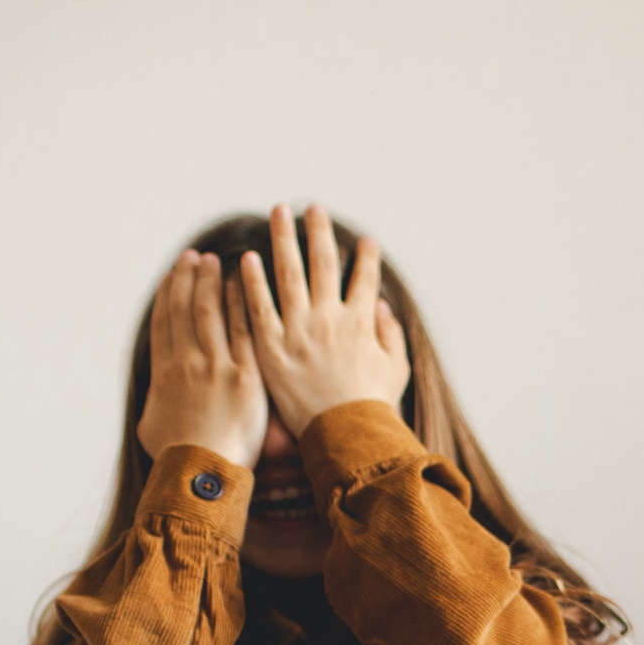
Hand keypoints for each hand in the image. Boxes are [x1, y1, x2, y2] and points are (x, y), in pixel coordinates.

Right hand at [135, 250, 267, 468]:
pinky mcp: (245, 376)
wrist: (202, 474)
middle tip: (194, 257)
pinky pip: (242, 331)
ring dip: (211, 283)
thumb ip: (154, 403)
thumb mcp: (150, 427)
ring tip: (214, 262)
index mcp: (163, 373)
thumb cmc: (175, 459)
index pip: (165, 323)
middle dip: (189, 279)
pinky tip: (242, 284)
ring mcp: (215, 367)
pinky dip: (240, 304)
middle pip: (185, 310)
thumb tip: (154, 397)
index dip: (169, 295)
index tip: (173, 275)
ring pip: (211, 313)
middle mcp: (186, 363)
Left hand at [239, 203, 410, 433]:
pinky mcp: (272, 348)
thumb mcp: (396, 371)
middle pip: (324, 263)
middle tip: (312, 207)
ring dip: (284, 239)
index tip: (366, 240)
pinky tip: (248, 259)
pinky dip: (253, 281)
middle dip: (319, 231)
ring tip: (279, 213)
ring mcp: (299, 330)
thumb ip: (390, 335)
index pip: (365, 279)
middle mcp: (329, 319)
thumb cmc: (371, 409)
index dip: (367, 257)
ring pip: (289, 274)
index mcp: (360, 323)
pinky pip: (259, 307)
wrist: (344, 437)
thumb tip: (381, 306)